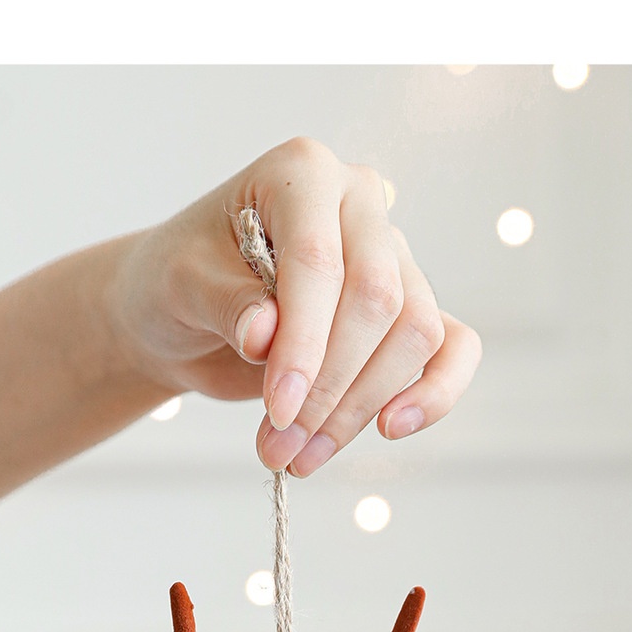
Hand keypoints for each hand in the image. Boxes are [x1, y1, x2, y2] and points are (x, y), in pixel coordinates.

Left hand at [107, 136, 481, 474]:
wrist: (182, 310)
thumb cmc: (178, 282)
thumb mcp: (180, 286)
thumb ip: (225, 303)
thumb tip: (266, 336)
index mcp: (302, 175)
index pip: (321, 262)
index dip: (305, 343)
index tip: (279, 408)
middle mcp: (358, 205)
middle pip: (380, 301)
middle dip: (330, 387)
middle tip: (278, 447)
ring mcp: (392, 256)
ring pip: (414, 333)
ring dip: (358, 408)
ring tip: (296, 456)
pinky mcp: (406, 310)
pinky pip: (453, 346)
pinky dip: (435, 393)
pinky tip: (390, 430)